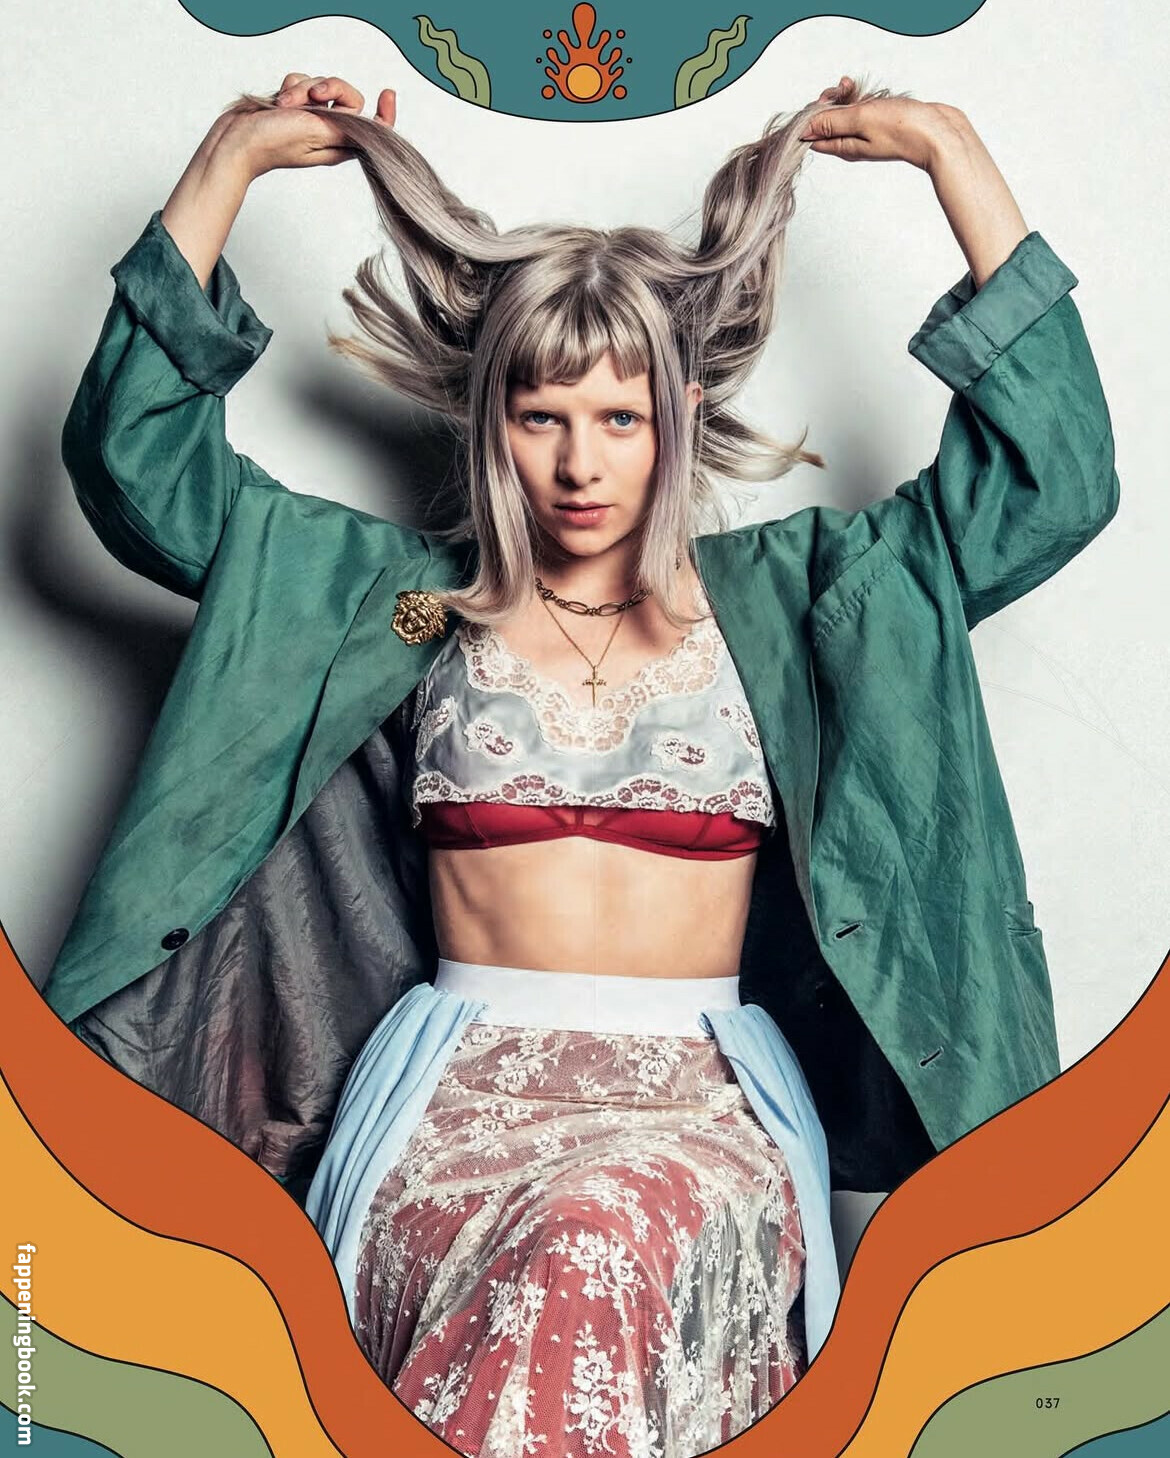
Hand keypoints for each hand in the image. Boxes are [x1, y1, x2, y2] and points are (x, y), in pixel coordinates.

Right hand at [216, 73, 397, 179]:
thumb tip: (376, 127)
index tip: (387, 93)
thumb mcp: (319, 133)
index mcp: (340, 142)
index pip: (372, 127)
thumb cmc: (274, 143)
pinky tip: (278, 103)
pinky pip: (300, 82)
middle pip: (346, 96)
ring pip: (320, 85)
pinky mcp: (293, 105)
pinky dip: (290, 88)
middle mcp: (328, 129)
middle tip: (314, 97)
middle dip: (329, 89)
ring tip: (285, 107)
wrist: (238, 139)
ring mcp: (310, 116)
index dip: (383, 113)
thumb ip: (348, 127)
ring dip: (302, 89)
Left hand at [798, 76, 968, 172]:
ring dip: (848, 96)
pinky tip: (872, 92)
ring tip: (857, 88)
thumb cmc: (902, 128)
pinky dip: (864, 97)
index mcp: (843, 147)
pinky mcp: (881, 123)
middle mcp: (852, 143)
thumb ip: (832, 123)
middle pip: (828, 121)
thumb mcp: (860, 120)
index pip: (813, 135)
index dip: (811, 116)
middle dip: (831, 101)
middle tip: (843, 91)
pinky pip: (863, 109)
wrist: (938, 133)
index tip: (824, 101)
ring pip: (846, 112)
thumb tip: (804, 130)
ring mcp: (867, 133)